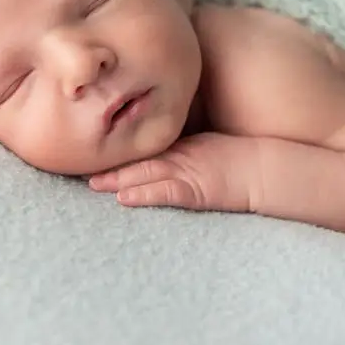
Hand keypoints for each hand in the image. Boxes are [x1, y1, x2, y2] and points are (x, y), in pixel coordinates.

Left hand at [87, 132, 261, 212]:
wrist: (268, 170)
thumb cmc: (241, 160)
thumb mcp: (206, 148)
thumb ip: (183, 147)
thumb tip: (154, 149)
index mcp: (181, 146)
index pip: (143, 147)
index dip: (117, 150)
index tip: (92, 149)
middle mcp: (180, 157)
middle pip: (137, 160)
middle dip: (109, 164)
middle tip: (77, 164)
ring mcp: (187, 173)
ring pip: (145, 175)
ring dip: (117, 180)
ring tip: (91, 183)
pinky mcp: (196, 191)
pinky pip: (166, 193)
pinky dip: (144, 195)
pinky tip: (124, 198)